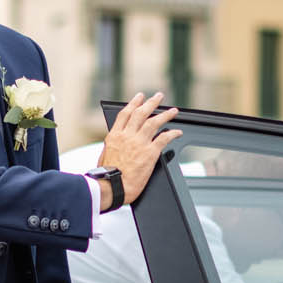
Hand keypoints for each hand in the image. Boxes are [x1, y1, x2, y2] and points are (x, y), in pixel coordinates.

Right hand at [96, 92, 182, 206]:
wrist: (112, 186)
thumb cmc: (106, 175)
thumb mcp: (105, 155)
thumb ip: (113, 145)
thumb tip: (116, 143)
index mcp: (114, 136)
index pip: (125, 114)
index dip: (134, 103)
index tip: (140, 97)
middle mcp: (127, 136)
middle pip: (141, 113)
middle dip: (151, 103)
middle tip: (158, 96)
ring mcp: (139, 143)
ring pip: (154, 122)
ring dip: (165, 115)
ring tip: (173, 111)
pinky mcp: (150, 153)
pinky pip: (164, 138)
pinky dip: (172, 133)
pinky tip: (178, 132)